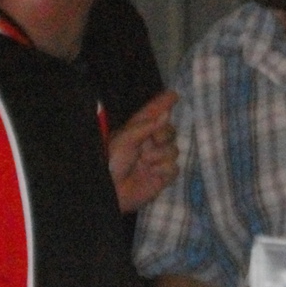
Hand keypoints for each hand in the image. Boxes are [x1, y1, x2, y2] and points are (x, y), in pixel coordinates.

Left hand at [109, 91, 178, 212]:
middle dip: (164, 135)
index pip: (153, 113)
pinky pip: (174, 168)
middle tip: (151, 142)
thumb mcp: (125, 140)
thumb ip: (146, 126)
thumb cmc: (112, 162)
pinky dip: (163, 170)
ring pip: (174, 150)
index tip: (174, 94)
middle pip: (170, 131)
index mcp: (137, 131)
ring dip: (159, 156)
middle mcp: (149, 143)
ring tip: (143, 163)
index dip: (163, 103)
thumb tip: (166, 115)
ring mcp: (157, 159)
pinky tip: (150, 174)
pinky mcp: (164, 176)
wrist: (111, 191)